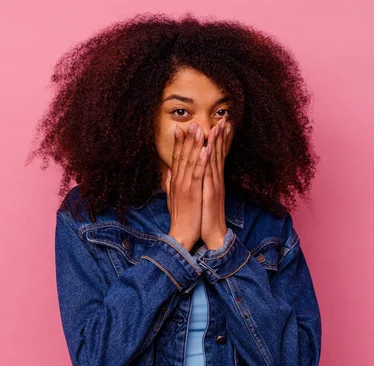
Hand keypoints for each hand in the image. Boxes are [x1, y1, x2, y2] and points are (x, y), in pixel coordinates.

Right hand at [165, 121, 209, 251]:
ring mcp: (185, 185)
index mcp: (175, 181)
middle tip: (192, 122)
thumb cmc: (179, 217)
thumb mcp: (172, 197)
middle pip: (183, 155)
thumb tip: (168, 170)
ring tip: (200, 129)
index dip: (179, 142)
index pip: (177, 157)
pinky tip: (206, 149)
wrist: (181, 234)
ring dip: (196, 144)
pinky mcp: (192, 192)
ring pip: (191, 160)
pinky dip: (201, 160)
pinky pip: (198, 173)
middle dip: (188, 138)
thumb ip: (169, 182)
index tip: (181, 128)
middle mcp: (178, 180)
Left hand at [201, 116, 233, 249]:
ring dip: (217, 142)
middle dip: (220, 135)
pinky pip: (210, 173)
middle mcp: (216, 179)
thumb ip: (197, 181)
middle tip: (223, 118)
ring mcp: (215, 184)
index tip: (218, 124)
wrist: (211, 233)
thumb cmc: (204, 215)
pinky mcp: (211, 192)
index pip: (214, 155)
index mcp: (212, 179)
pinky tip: (208, 149)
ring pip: (215, 159)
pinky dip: (209, 160)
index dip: (216, 139)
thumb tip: (192, 170)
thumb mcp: (200, 195)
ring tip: (218, 126)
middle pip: (218, 153)